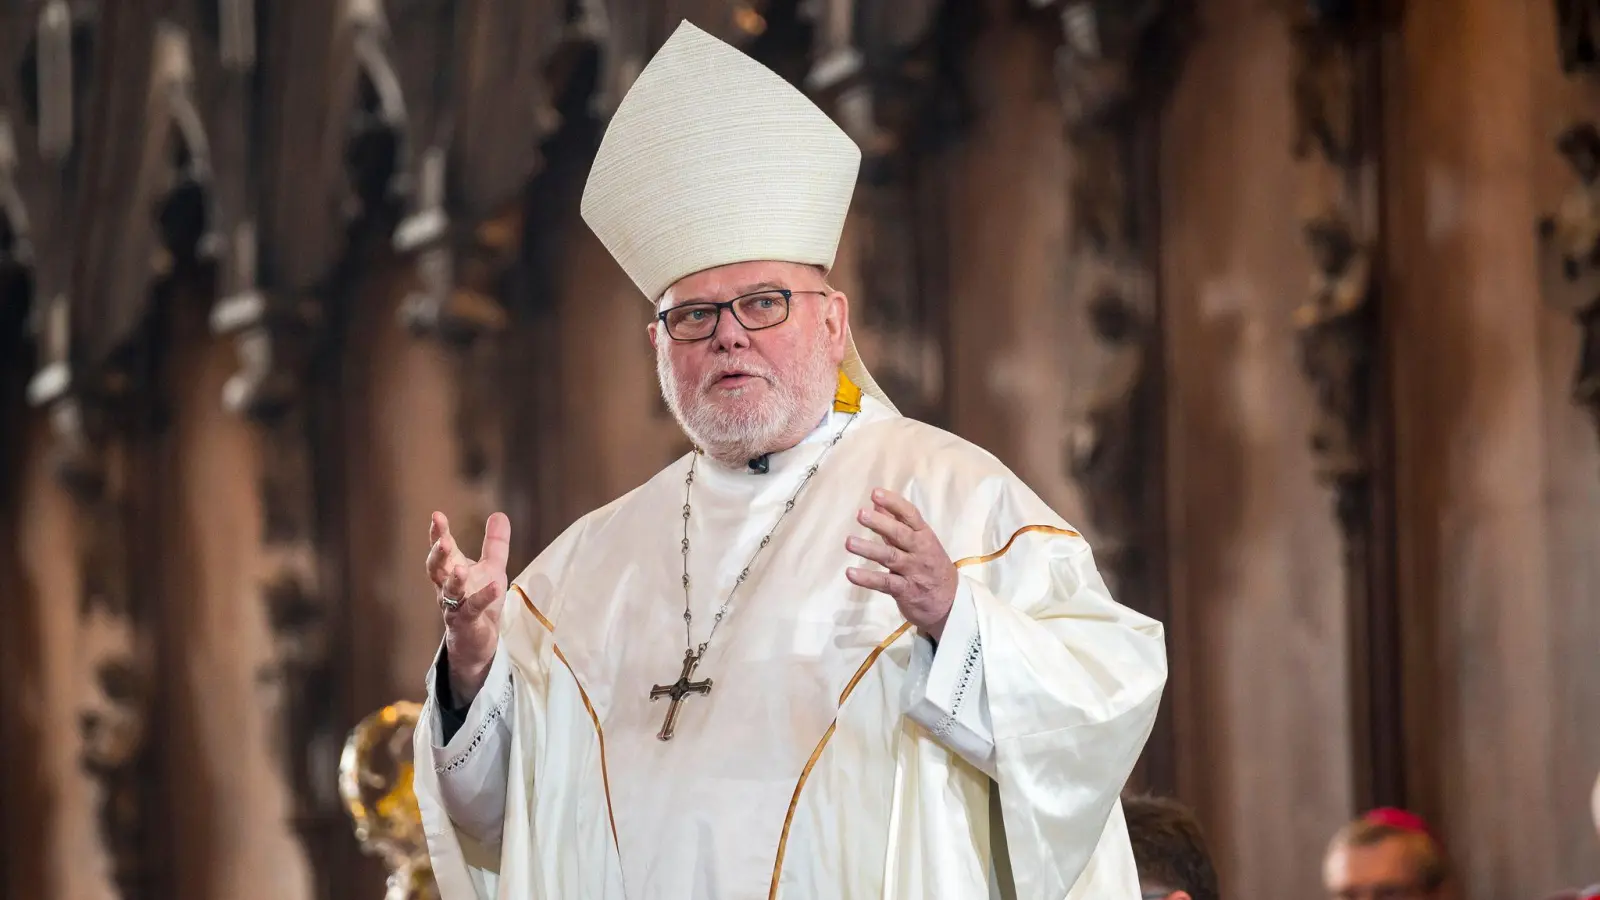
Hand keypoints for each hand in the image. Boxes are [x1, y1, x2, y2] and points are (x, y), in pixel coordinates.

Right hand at [427, 510, 510, 705]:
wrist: (478, 641)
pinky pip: (473, 610)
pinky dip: (484, 598)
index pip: (442, 550)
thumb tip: (499, 514)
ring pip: (448, 592)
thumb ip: (495, 543)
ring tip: (461, 568)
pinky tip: (496, 587)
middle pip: (436, 569)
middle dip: (438, 555)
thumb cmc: (481, 600)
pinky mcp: (467, 623)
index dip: (438, 533)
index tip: (436, 515)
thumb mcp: (493, 568)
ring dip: (453, 580)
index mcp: (452, 571)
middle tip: (444, 541)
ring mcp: (455, 607)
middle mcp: (447, 588)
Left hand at [845, 488, 956, 640]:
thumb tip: (877, 503)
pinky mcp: (906, 591)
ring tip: (849, 542)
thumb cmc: (930, 565)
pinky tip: (851, 573)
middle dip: (880, 524)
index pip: (910, 515)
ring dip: (869, 549)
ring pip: (891, 557)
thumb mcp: (919, 541)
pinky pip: (885, 583)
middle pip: (900, 534)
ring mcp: (913, 571)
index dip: (893, 503)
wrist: (951, 602)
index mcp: (924, 536)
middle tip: (861, 514)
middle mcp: (920, 551)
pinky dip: (868, 579)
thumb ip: (896, 523)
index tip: (875, 493)